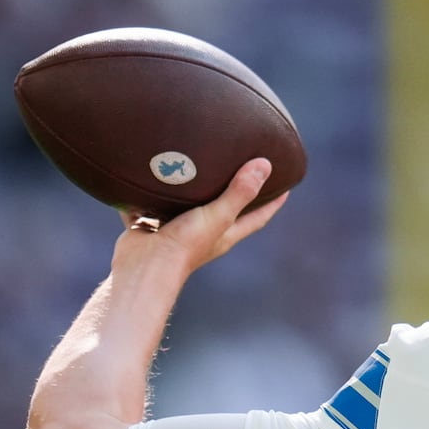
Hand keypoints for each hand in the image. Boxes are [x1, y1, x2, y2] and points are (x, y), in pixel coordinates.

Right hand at [116, 158, 288, 274]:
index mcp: (225, 234)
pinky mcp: (152, 226)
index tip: (285, 186)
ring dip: (193, 190)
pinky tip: (148, 174)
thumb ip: (239, 192)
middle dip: (235, 192)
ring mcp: (178, 230)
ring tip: (196, 163)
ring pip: (189, 206)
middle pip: (226, 211)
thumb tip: (265, 166)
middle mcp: (205, 234)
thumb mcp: (218, 215)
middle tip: (243, 167)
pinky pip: (152, 206)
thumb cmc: (184, 245)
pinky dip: (151, 193)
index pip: (257, 218)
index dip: (272, 203)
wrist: (143, 265)